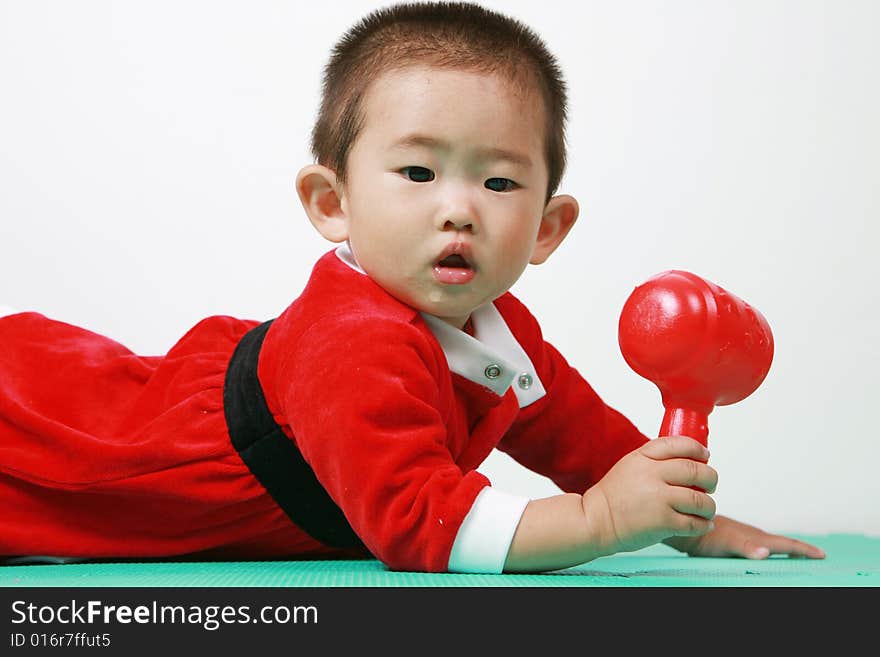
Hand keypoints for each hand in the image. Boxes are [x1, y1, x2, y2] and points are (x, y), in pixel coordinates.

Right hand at [583, 435, 717, 555]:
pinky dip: (703, 525)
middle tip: (710, 485)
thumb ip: (655, 460)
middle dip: (710, 479)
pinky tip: (701, 524)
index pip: (679, 444)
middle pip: (696, 471)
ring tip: (706, 509)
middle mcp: (652, 475)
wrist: (595, 520)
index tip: (704, 456)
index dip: (697, 449)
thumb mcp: (630, 465)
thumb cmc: (613, 496)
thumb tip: (689, 461)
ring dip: (709, 506)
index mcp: (643, 458)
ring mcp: (659, 499)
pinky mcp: (663, 522)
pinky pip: (695, 523)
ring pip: (700, 500)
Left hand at [663, 514, 825, 558]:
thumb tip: (766, 552)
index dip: (803, 550)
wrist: (684, 521)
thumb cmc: (703, 535)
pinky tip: (766, 551)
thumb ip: (748, 547)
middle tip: (818, 554)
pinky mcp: (732, 537)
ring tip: (799, 553)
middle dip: (799, 549)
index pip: (785, 545)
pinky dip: (767, 546)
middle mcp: (751, 535)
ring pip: (768, 541)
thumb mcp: (728, 543)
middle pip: (780, 543)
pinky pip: (755, 542)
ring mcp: (742, 535)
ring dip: (785, 547)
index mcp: (755, 537)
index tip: (821, 554)